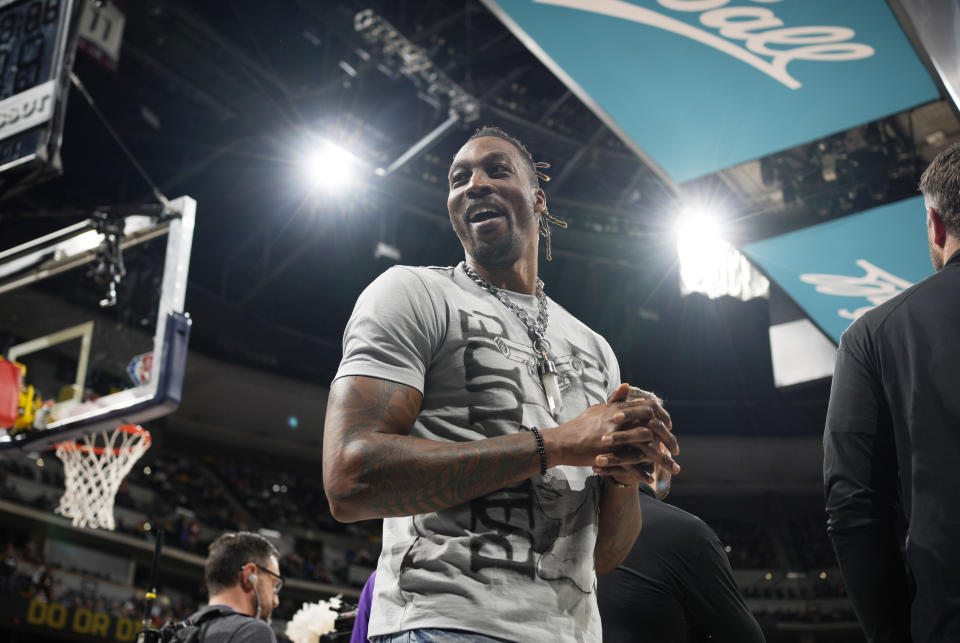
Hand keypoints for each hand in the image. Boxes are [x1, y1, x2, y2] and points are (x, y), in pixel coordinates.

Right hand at [540, 383, 678, 473]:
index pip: (647, 410)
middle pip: (652, 429)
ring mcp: (614, 439)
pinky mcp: (608, 454)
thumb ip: (616, 400)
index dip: (661, 418)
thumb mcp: (598, 409)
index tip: (669, 427)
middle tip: (676, 449)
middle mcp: (618, 423)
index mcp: (617, 410)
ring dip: (661, 460)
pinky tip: (651, 479)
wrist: (561, 442)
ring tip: (672, 468)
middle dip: (668, 440)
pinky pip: (630, 465)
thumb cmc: (580, 425)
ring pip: (645, 449)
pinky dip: (642, 473)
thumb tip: (628, 386)